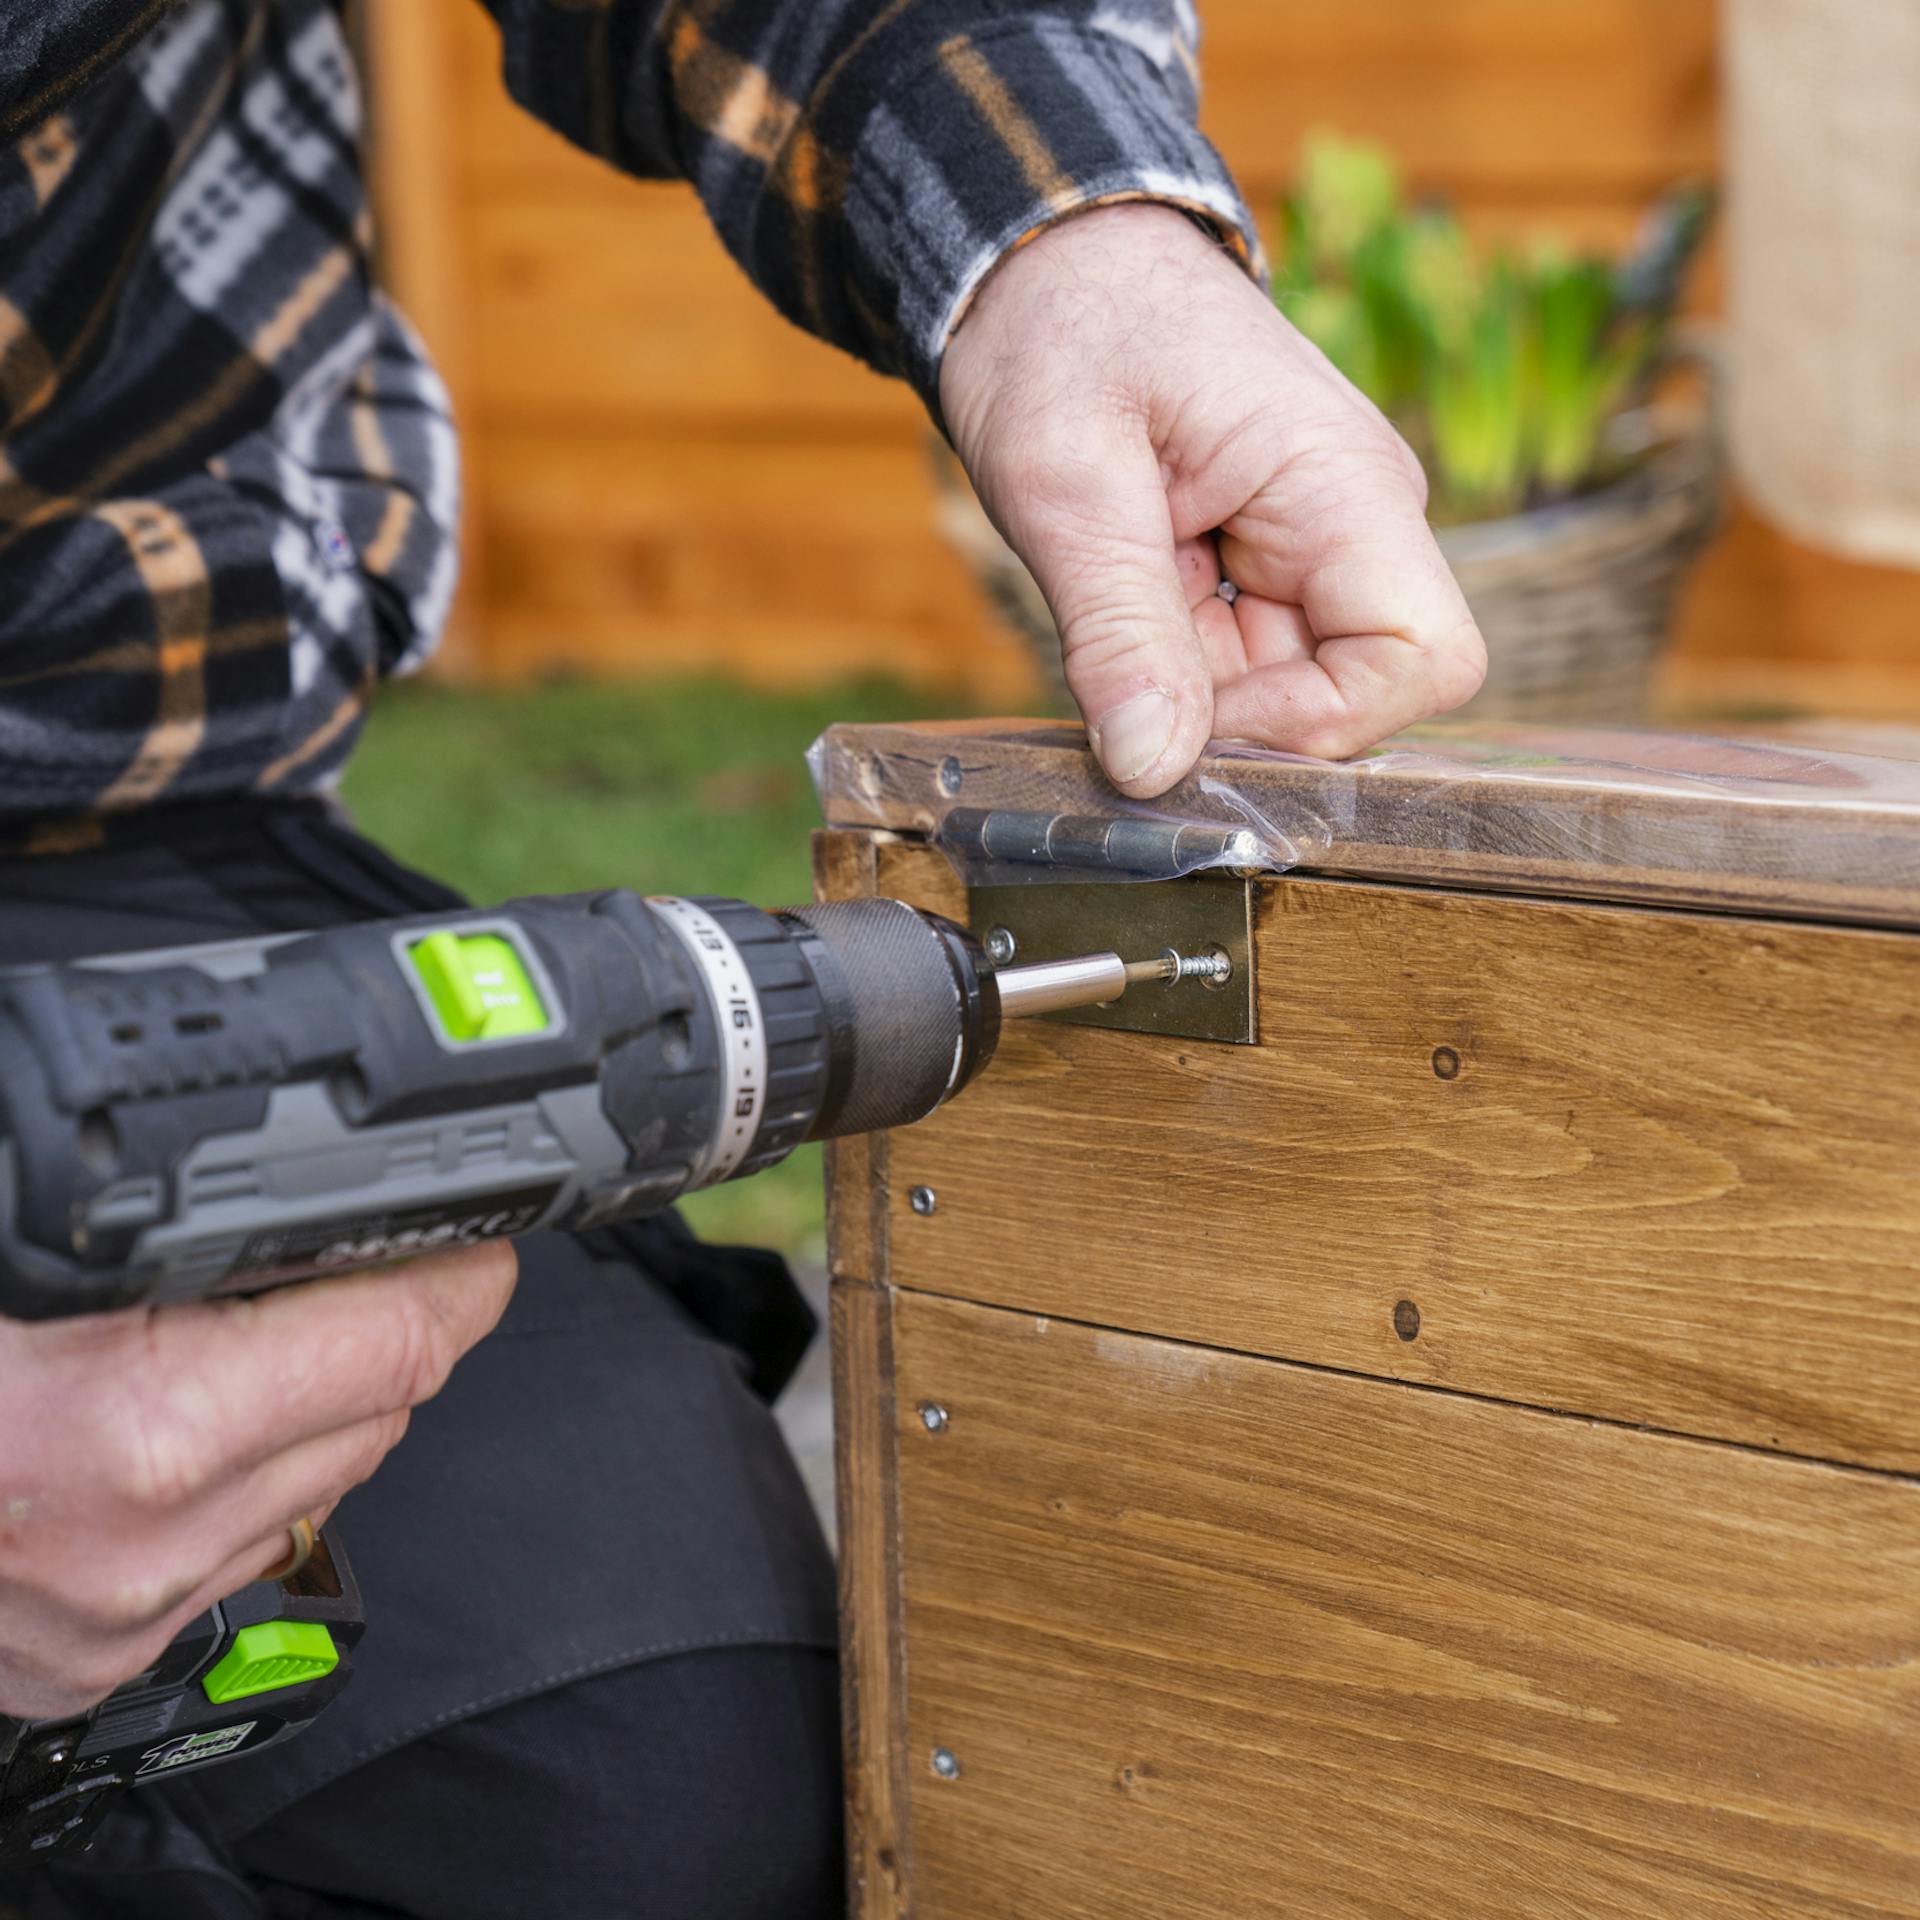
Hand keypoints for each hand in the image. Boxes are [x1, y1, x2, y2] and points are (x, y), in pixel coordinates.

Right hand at [0, 1245, 515, 1719]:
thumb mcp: (42, 1278)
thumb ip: (186, 1250)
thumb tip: (309, 1212)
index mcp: (147, 1426)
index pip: (399, 1346)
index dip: (460, 1279)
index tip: (478, 1242)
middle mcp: (147, 1543)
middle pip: (379, 1417)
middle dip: (390, 1331)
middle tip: (356, 1263)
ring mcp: (122, 1614)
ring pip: (319, 1489)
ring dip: (317, 1411)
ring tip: (240, 1339)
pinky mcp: (93, 1659)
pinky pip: (239, 1550)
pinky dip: (242, 1485)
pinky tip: (182, 1428)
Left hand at [940, 204, 1485, 796]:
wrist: (1038, 254)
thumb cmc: (1059, 330)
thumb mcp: (1065, 484)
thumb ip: (1118, 632)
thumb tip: (1152, 771)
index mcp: (1348, 488)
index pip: (1423, 663)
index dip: (1315, 726)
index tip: (1194, 714)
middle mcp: (1356, 523)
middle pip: (1352, 697)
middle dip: (1235, 718)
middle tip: (1121, 669)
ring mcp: (1312, 547)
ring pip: (1284, 692)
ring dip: (1189, 690)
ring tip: (1107, 607)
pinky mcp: (1263, 565)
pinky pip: (1240, 664)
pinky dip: (1170, 666)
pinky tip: (1114, 607)